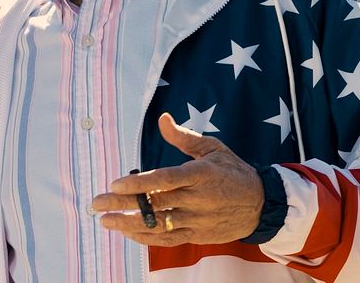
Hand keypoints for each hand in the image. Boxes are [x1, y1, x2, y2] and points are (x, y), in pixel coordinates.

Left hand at [91, 113, 263, 246]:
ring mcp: (197, 221)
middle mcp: (197, 200)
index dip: (139, 184)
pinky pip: (167, 240)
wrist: (262, 205)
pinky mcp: (197, 236)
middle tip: (96, 202)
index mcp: (200, 175)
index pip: (164, 180)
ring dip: (128, 224)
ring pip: (158, 225)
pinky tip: (126, 232)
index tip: (115, 183)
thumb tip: (162, 119)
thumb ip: (183, 137)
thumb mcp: (212, 148)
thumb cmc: (233, 171)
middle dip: (123, 204)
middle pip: (155, 204)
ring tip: (104, 220)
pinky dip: (145, 238)